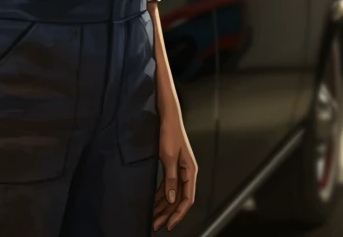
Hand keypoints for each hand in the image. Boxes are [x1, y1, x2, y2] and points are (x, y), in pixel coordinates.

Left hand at [153, 100, 196, 230]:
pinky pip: (167, 186)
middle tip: (156, 225)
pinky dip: (160, 196)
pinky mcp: (171, 167)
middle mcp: (187, 173)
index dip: (178, 214)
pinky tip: (152, 203)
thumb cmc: (170, 133)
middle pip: (179, 199)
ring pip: (172, 195)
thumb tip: (170, 199)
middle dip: (168, 214)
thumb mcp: (168, 157)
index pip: (187, 199)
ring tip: (153, 218)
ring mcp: (179, 170)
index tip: (169, 225)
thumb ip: (170, 179)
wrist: (167, 116)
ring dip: (163, 207)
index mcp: (190, 171)